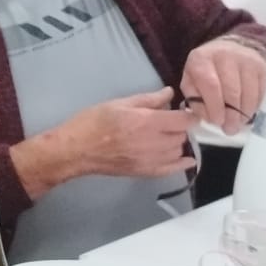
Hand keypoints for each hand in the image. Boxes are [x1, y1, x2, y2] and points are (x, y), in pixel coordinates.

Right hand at [55, 87, 194, 178]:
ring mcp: (151, 159)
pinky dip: (182, 164)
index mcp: (147, 121)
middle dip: (179, 127)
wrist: (76, 150)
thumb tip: (169, 93)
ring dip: (176, 142)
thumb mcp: (118, 103)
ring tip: (166, 136)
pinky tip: (187, 159)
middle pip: (182, 135)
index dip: (190, 114)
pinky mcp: (145, 172)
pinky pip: (172, 169)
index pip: (184, 120)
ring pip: (178, 150)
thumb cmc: (92, 122)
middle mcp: (153, 142)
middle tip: (168, 121)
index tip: (187, 111)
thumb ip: (147, 99)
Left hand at [180, 37, 265, 132]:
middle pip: (232, 91)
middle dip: (231, 115)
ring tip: (238, 123)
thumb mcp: (191, 80)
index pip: (211, 85)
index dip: (215, 107)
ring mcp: (246, 60)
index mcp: (202, 59)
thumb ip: (194, 99)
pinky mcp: (261, 67)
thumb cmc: (206, 70)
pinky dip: (255, 106)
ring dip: (244, 113)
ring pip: (248, 93)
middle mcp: (225, 56)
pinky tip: (248, 112)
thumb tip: (206, 118)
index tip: (217, 122)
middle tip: (230, 129)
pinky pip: (261, 92)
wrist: (229, 48)